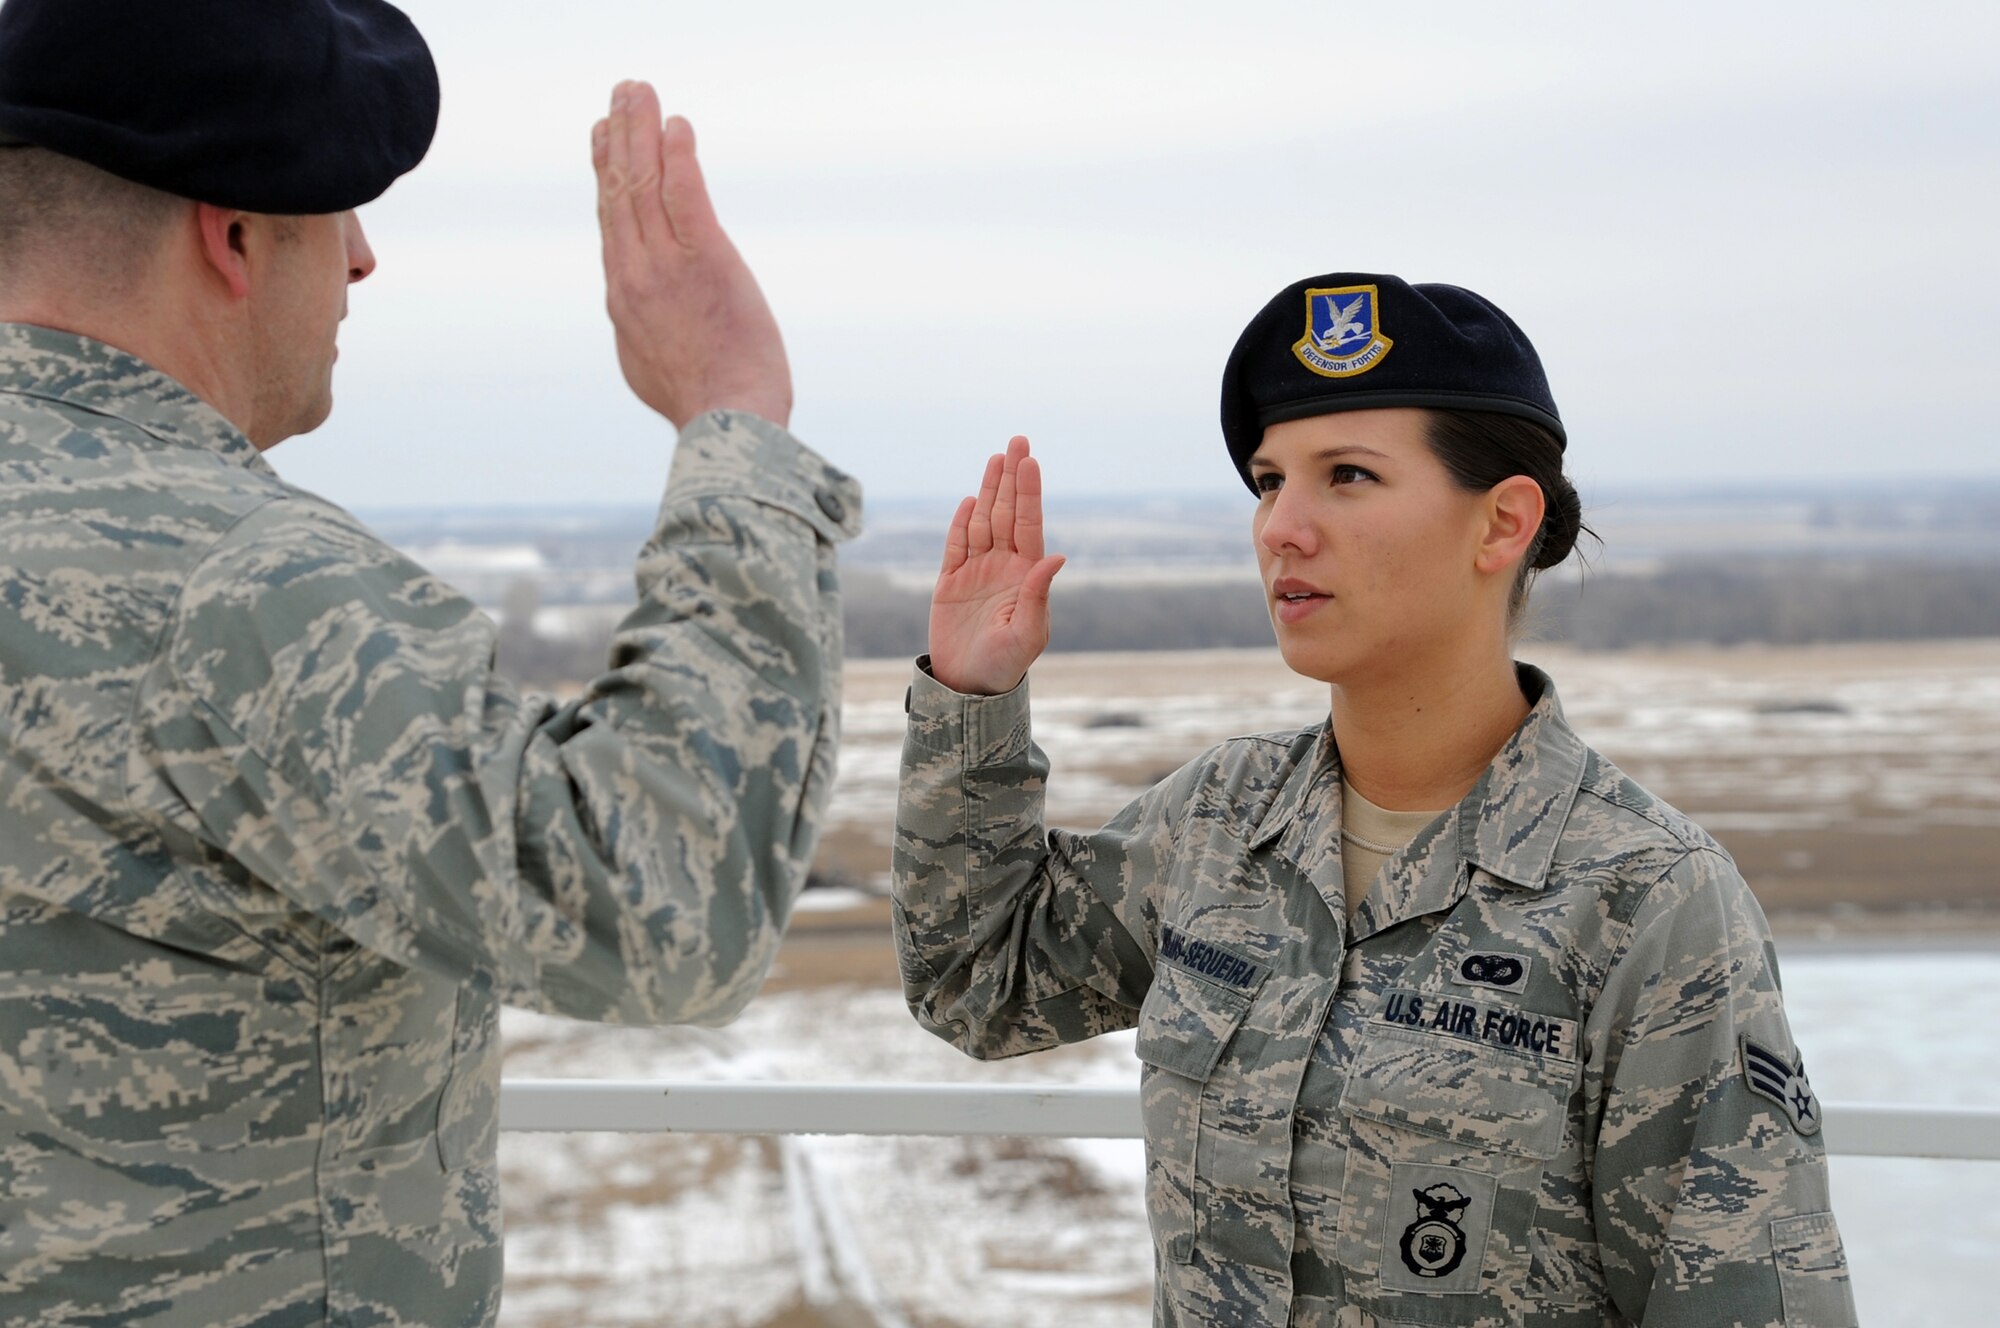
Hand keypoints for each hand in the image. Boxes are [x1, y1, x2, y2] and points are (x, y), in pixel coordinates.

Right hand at [592, 80, 790, 427]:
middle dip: (616, 138)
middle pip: (618, 191)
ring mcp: (666, 265)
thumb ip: (641, 330)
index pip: (611, 221)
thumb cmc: (701, 405)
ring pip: (643, 183)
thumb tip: (637, 321)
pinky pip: (685, 195)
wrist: (725, 424)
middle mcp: (634, 274)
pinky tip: (677, 126)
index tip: (601, 141)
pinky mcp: (706, 259)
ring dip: (639, 130)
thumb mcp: (649, 366)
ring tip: (638, 91)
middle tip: (617, 97)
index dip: (605, 175)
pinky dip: (678, 156)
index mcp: (623, 297)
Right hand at [928, 437, 1065, 694]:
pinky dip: (961, 523)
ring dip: (989, 490)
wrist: (969, 687)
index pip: (1028, 525)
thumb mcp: (1028, 633)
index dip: (1029, 493)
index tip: (1030, 461)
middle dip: (1012, 478)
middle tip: (1017, 441)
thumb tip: (1056, 556)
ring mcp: (976, 572)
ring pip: (982, 522)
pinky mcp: (950, 582)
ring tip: (997, 458)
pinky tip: (971, 500)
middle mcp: (1003, 566)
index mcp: (1026, 575)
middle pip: (1007, 513)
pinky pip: (955, 546)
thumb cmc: (1006, 664)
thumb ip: (1038, 594)